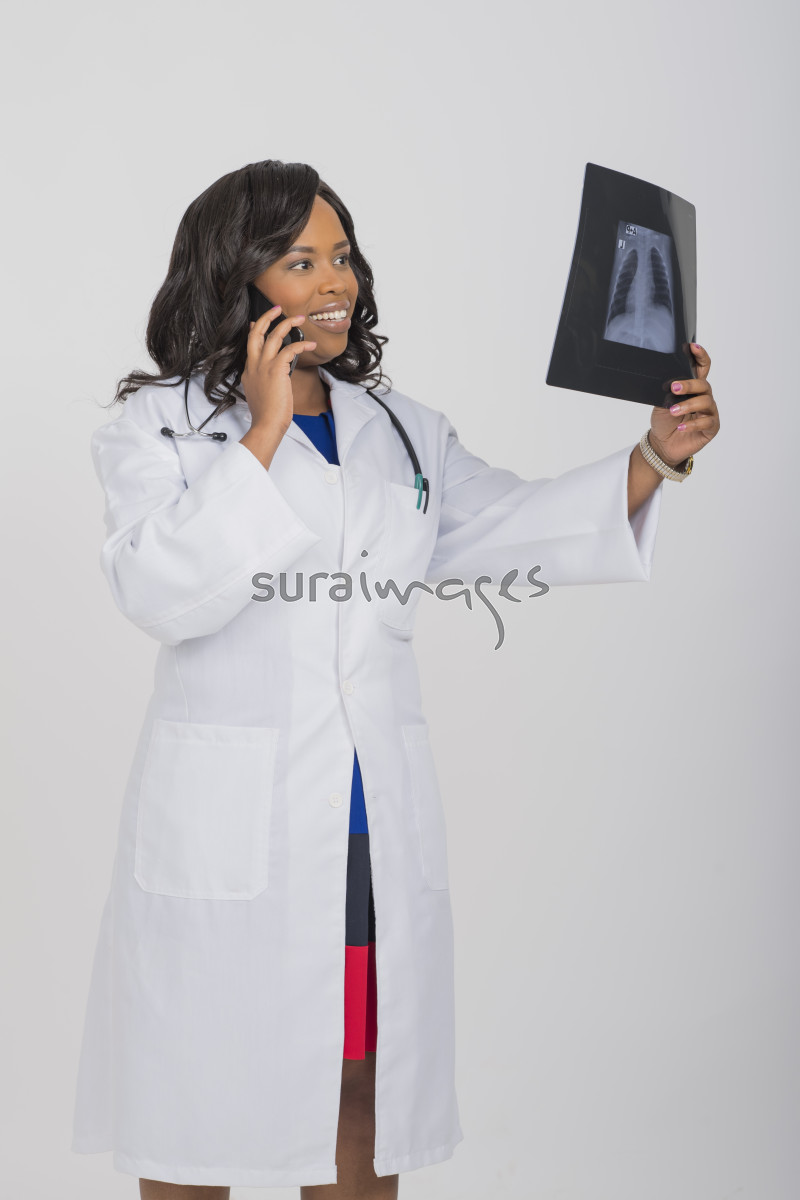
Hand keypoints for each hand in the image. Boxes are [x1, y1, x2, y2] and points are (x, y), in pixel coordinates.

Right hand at [241, 307, 317, 434]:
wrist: (266, 424)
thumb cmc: (267, 415)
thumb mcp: (261, 394)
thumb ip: (265, 381)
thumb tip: (277, 377)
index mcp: (248, 371)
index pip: (250, 345)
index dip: (255, 331)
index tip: (258, 322)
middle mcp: (253, 365)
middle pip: (256, 333)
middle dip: (266, 317)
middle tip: (276, 308)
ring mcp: (263, 366)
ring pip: (273, 336)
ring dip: (287, 324)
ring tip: (299, 318)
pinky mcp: (276, 370)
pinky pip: (290, 349)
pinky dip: (302, 344)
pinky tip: (311, 344)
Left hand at [648, 343, 720, 466]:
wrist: (662, 444)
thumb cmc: (664, 422)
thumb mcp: (661, 403)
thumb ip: (668, 392)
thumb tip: (670, 382)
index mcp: (693, 388)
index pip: (702, 368)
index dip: (700, 356)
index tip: (693, 346)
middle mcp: (704, 397)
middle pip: (703, 385)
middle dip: (689, 384)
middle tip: (674, 388)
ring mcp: (709, 412)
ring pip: (705, 402)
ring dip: (688, 405)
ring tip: (672, 411)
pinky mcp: (711, 428)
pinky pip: (707, 422)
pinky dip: (693, 424)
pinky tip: (681, 427)